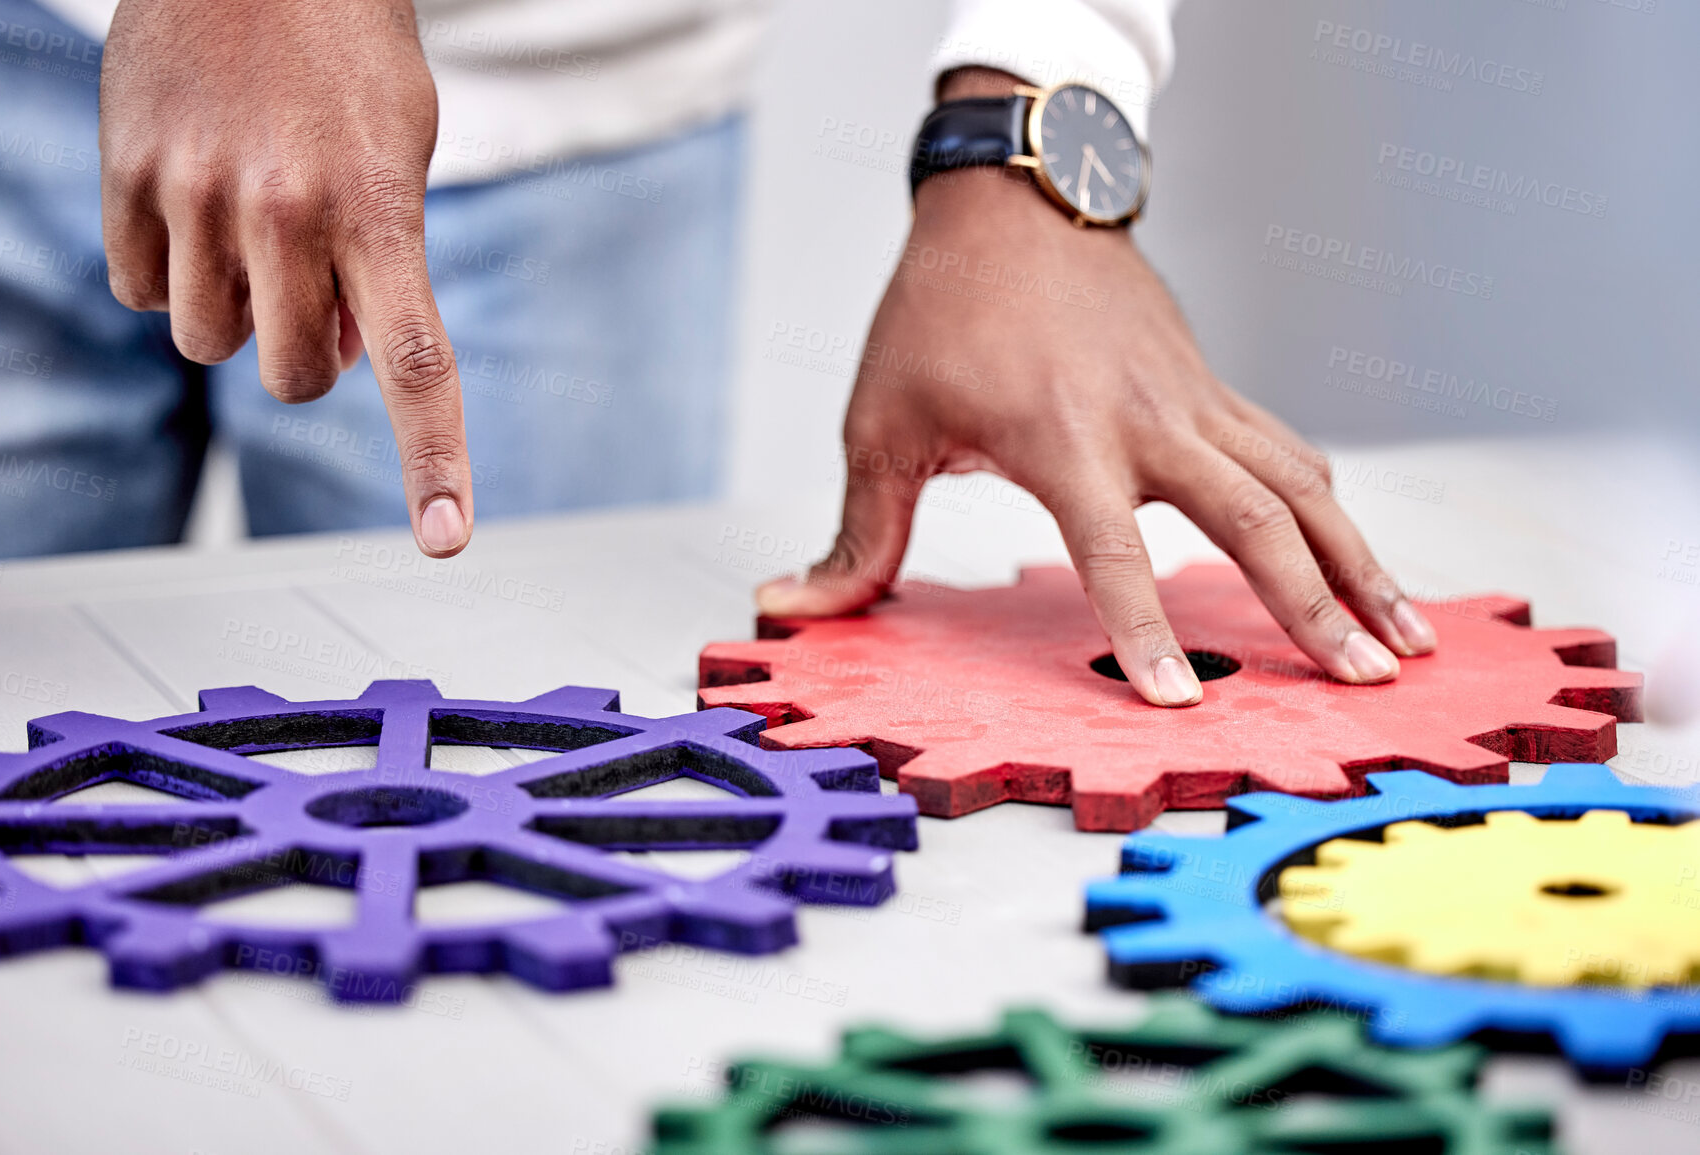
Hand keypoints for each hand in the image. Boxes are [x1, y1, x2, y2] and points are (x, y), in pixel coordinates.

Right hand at [100, 0, 471, 555]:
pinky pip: (139, 289)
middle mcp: (286, 213)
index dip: (434, 460)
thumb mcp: (404, 150)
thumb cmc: (347, 53)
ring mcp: (197, 194)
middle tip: (312, 289)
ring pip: (206, 343)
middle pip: (291, 377)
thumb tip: (340, 359)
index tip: (444, 539)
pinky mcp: (126, 175)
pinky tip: (192, 207)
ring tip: (251, 227)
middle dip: (305, 355)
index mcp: (380, 211)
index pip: (418, 365)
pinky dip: (168, 271)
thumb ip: (384, 265)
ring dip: (235, 313)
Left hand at [758, 70, 1436, 706]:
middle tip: (1359, 677)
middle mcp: (1146, 419)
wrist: (1013, 199)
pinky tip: (1356, 556)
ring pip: (1301, 485)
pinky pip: (1289, 452)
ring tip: (1402, 634)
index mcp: (1061, 435)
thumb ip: (856, 532)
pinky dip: (1330, 509)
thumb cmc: (938, 310)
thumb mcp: (880, 420)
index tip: (1180, 698)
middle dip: (1312, 605)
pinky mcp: (1212, 386)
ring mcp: (1193, 399)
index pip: (1112, 552)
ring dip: (1358, 560)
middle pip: (1253, 520)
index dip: (1143, 630)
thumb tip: (789, 607)